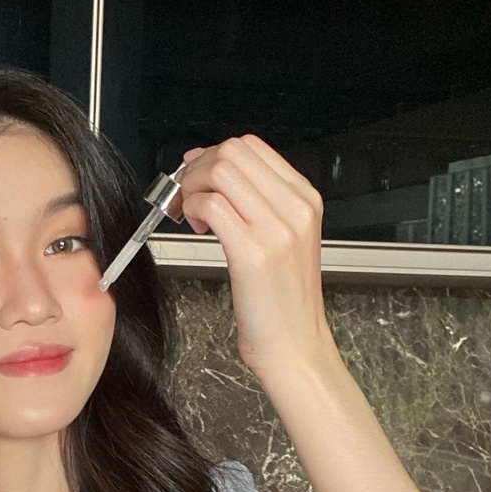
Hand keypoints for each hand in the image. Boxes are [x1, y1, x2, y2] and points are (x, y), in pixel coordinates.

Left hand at [178, 136, 335, 379]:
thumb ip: (258, 204)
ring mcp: (276, 229)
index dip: (212, 153)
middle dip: (197, 167)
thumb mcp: (284, 240)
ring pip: (220, 172)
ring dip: (192, 187)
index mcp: (305, 200)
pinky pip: (210, 205)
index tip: (195, 173)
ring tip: (191, 214)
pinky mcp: (252, 253)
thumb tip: (213, 172)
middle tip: (185, 194)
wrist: (294, 344)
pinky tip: (197, 228)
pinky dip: (192, 209)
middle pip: (233, 152)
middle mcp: (295, 208)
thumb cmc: (281, 300)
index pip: (252, 146)